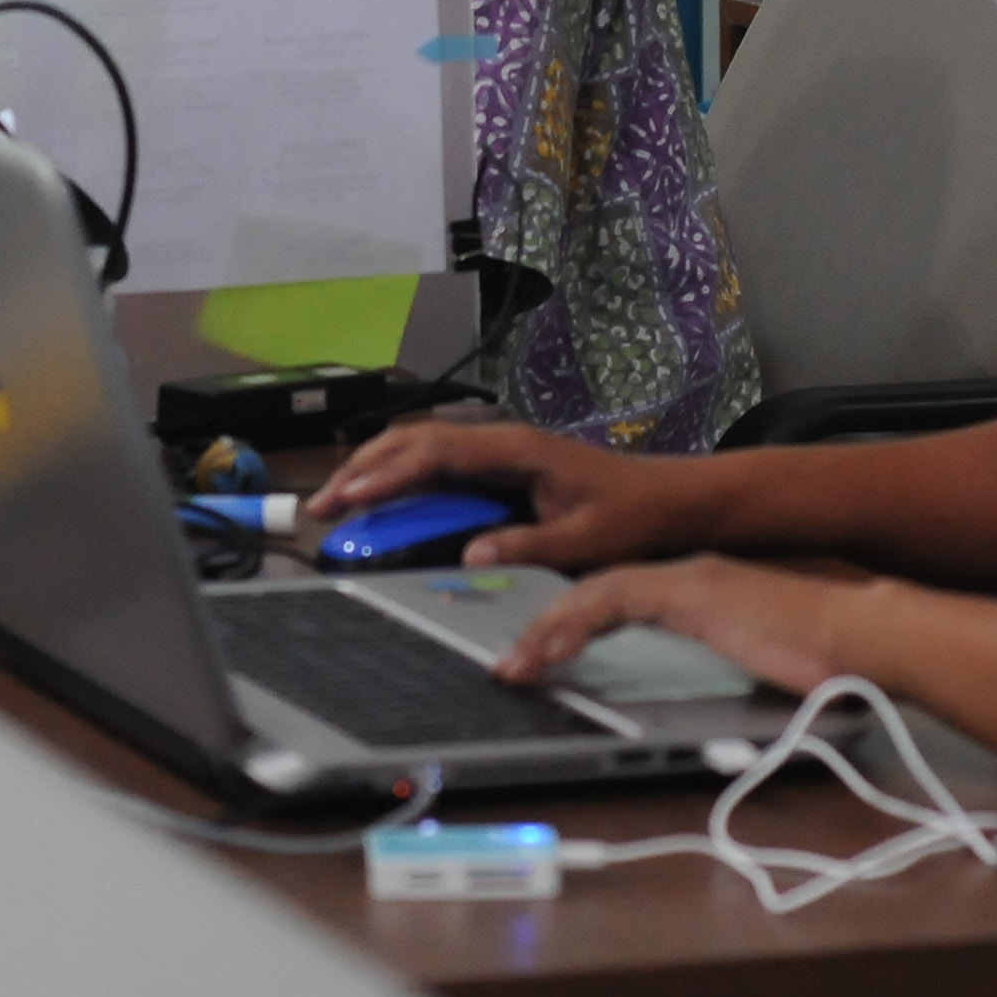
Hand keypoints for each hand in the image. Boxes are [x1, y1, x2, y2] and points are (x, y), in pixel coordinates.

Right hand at [306, 417, 700, 573]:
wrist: (673, 500)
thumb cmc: (636, 514)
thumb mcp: (586, 541)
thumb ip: (529, 547)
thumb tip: (471, 556)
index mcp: (516, 450)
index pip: (434, 452)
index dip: (385, 473)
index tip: (349, 496)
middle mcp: (502, 442)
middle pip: (414, 440)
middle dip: (363, 467)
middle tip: (324, 505)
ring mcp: (500, 452)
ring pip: (421, 448)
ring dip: (377, 470)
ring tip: (339, 501)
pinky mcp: (503, 467)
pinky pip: (440, 467)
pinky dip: (403, 480)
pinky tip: (383, 503)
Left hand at [494, 556, 863, 693]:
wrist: (867, 636)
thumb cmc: (834, 664)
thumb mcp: (766, 678)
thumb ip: (731, 687)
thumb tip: (716, 732)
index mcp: (708, 594)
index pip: (625, 599)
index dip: (580, 626)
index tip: (547, 658)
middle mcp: (691, 577)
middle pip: (599, 593)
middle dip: (549, 627)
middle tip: (514, 663)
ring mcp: (689, 578)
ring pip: (593, 593)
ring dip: (548, 631)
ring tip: (515, 667)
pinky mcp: (689, 589)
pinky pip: (608, 599)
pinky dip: (571, 625)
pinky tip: (547, 652)